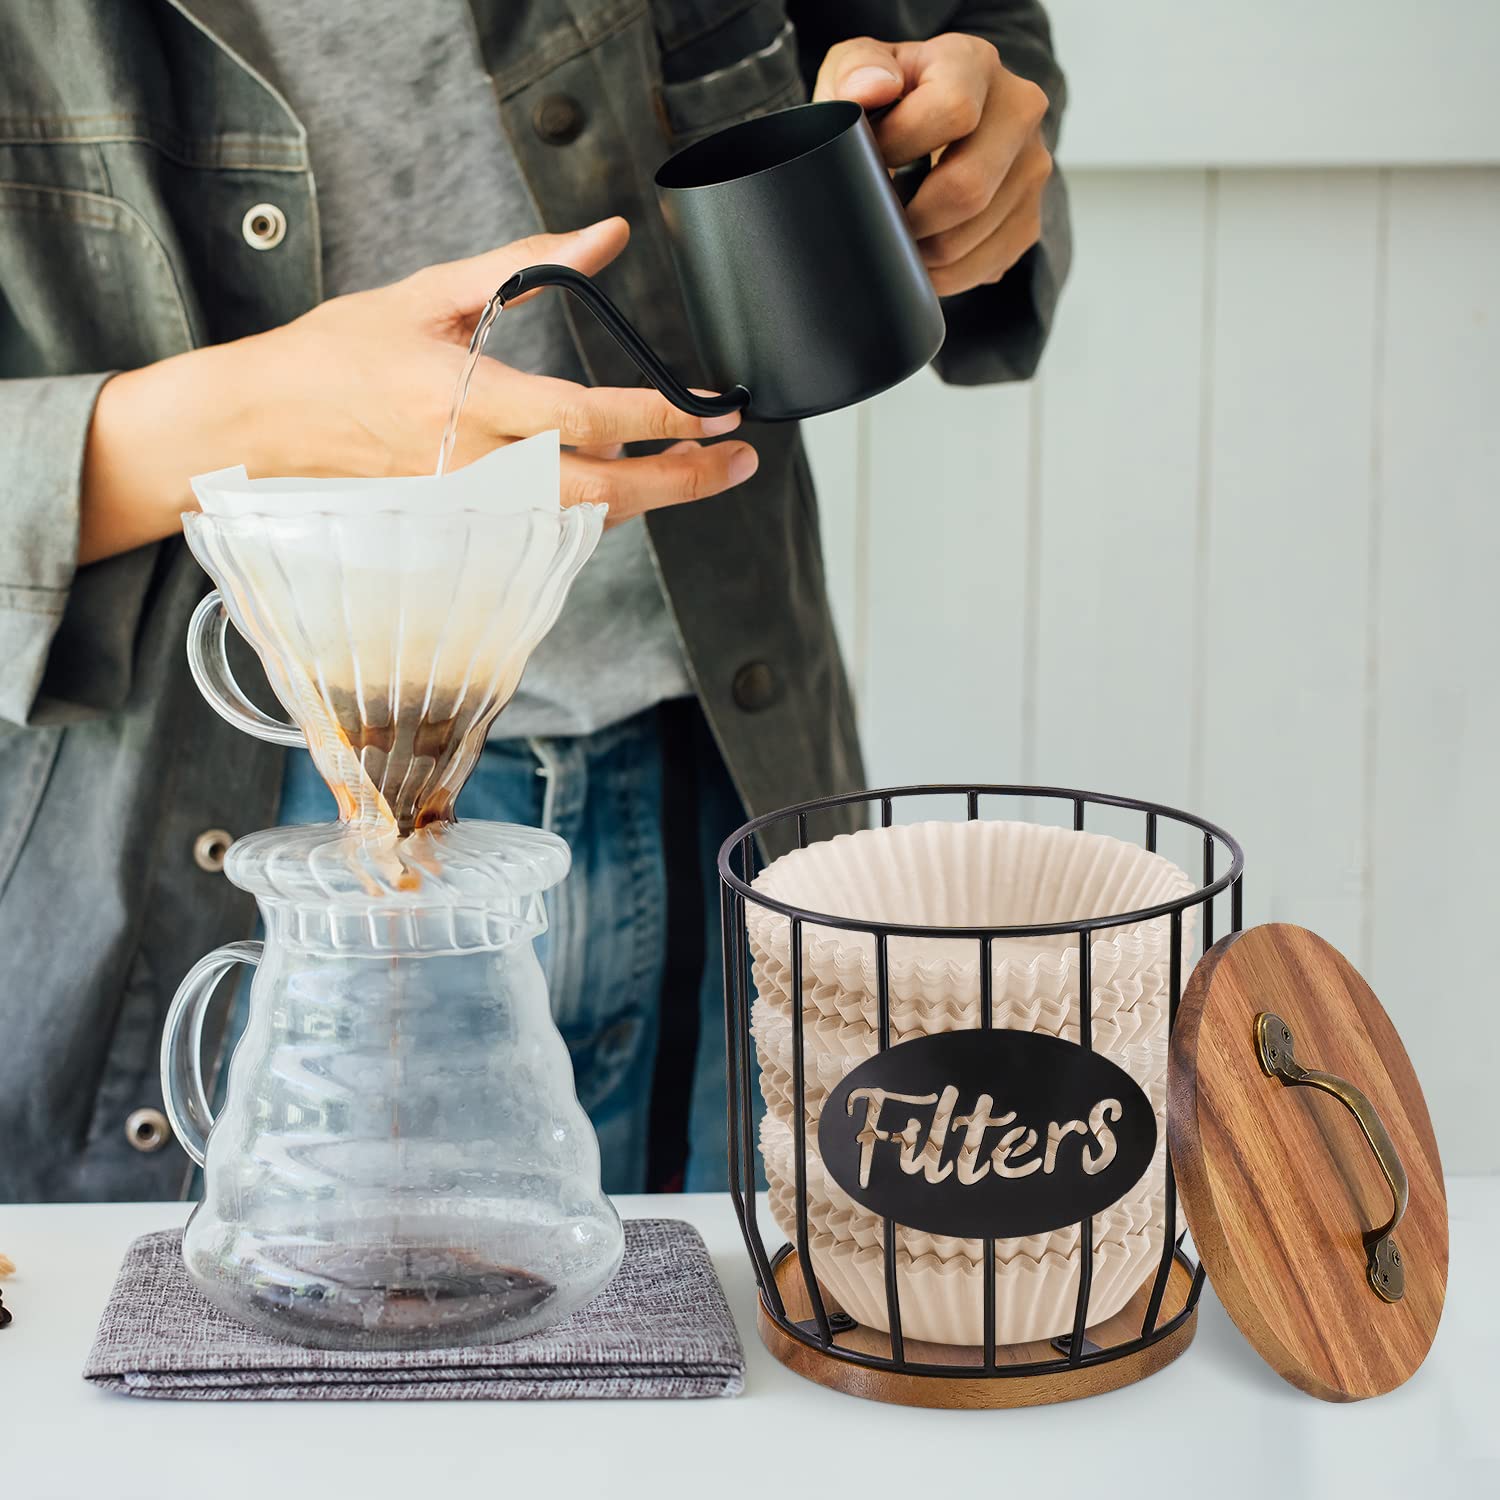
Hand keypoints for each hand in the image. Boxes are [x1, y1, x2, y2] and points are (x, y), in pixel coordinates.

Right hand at [79, 220, 756, 562]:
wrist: (268, 427)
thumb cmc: (339, 357)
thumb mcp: (428, 293)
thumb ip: (524, 266)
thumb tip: (602, 237)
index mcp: (464, 400)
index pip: (583, 418)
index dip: (658, 417)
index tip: (712, 406)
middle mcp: (474, 466)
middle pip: (602, 491)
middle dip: (682, 480)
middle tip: (738, 459)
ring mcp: (473, 508)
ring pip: (584, 521)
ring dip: (654, 499)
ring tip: (704, 469)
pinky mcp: (469, 527)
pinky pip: (553, 528)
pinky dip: (604, 510)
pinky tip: (637, 486)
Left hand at [814, 34, 1051, 296]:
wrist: (935, 124)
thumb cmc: (892, 101)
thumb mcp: (861, 70)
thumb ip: (855, 70)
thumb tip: (870, 90)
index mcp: (975, 63)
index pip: (953, 111)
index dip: (900, 147)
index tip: (871, 162)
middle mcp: (1019, 110)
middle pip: (968, 188)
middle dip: (910, 218)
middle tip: (879, 218)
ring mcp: (1031, 168)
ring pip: (970, 238)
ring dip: (920, 253)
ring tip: (895, 236)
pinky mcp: (1028, 218)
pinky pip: (983, 266)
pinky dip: (941, 275)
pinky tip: (920, 254)